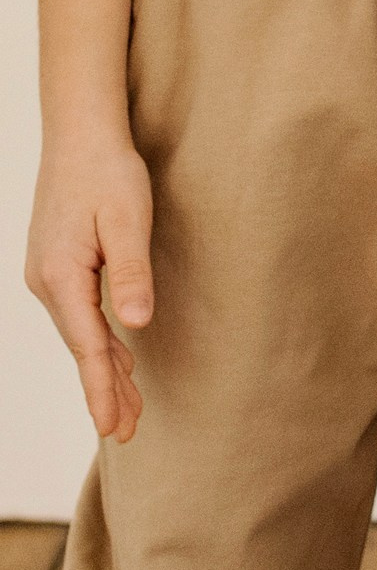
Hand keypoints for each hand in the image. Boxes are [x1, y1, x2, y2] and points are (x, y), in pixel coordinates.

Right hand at [25, 123, 153, 440]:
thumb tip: (135, 324)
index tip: (111, 428)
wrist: (79, 135)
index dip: (101, 390)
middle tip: (129, 434)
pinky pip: (80, 316)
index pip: (87, 346)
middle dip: (105, 391)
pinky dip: (98, 343)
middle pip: (82, 348)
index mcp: (62, 276)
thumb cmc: (108, 171)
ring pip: (81, 335)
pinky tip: (115, 361)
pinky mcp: (58, 267)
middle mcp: (48, 283)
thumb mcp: (129, 219)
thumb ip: (131, 272)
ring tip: (128, 411)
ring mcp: (49, 276)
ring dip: (104, 370)